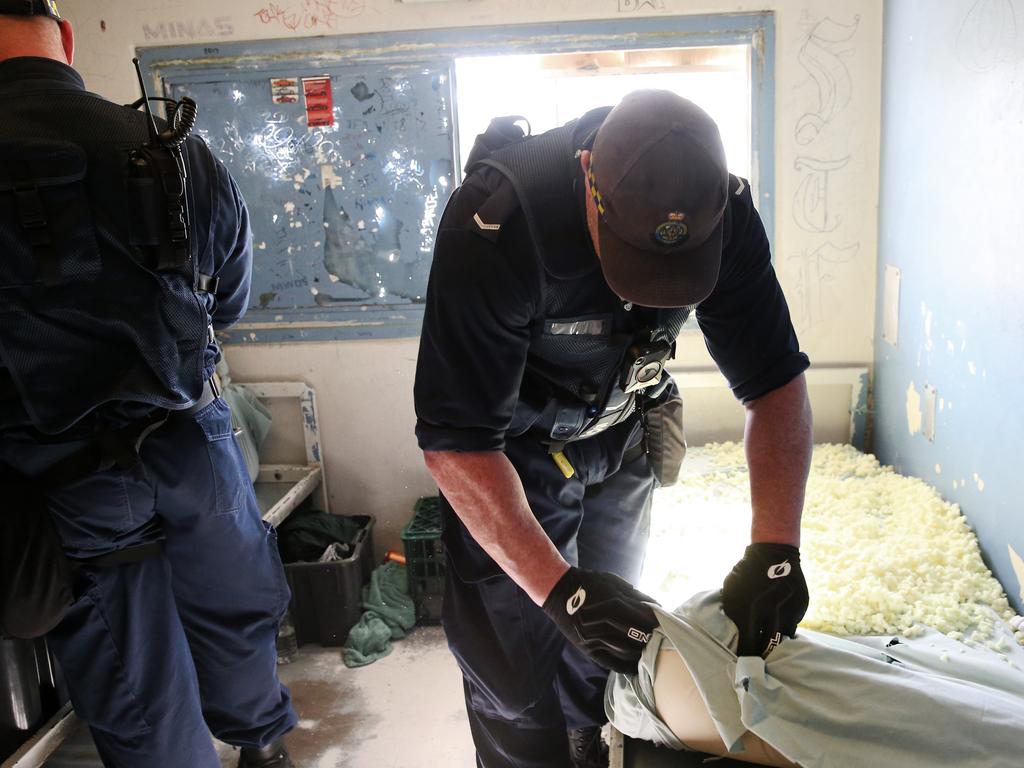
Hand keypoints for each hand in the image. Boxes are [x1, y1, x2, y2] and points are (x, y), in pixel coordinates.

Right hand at [542, 566, 657, 673]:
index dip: (656, 622)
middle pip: (637, 635)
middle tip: (661, 640)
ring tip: (651, 652)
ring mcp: (595, 636)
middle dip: (651, 638)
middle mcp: (605, 621)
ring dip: (641, 652)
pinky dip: (625, 666)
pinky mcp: (588, 647)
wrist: (559, 591)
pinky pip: (610, 662)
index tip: (666, 625)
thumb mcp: (612, 582)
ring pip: (626, 650)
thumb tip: (656, 606)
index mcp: (613, 603)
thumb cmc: (589, 583)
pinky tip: (635, 667)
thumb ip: (634, 595)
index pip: (643, 618)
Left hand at [722, 543, 808, 657]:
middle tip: (758, 665)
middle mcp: (772, 609)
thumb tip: (733, 640)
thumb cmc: (745, 574)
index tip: (744, 668)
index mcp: (750, 607)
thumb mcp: (731, 591)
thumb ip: (733, 615)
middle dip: (762, 656)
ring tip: (768, 651)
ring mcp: (789, 607)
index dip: (746, 657)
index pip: (749, 643)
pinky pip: (793, 624)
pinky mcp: (801, 605)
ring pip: (784, 637)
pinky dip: (785, 627)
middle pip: (769, 645)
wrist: (773, 552)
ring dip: (776, 644)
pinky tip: (778, 626)